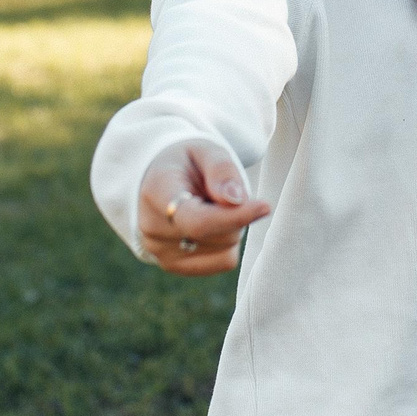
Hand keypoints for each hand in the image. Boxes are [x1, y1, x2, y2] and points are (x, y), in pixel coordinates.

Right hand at [136, 143, 270, 275]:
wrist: (160, 178)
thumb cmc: (188, 161)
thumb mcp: (205, 149)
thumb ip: (221, 170)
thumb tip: (236, 200)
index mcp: (156, 191)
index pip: (197, 220)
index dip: (234, 217)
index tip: (265, 206)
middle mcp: (151, 227)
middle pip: (219, 235)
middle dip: (237, 214)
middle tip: (223, 191)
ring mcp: (159, 251)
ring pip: (224, 250)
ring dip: (231, 227)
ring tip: (210, 205)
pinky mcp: (174, 266)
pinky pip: (222, 261)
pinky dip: (227, 243)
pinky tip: (210, 224)